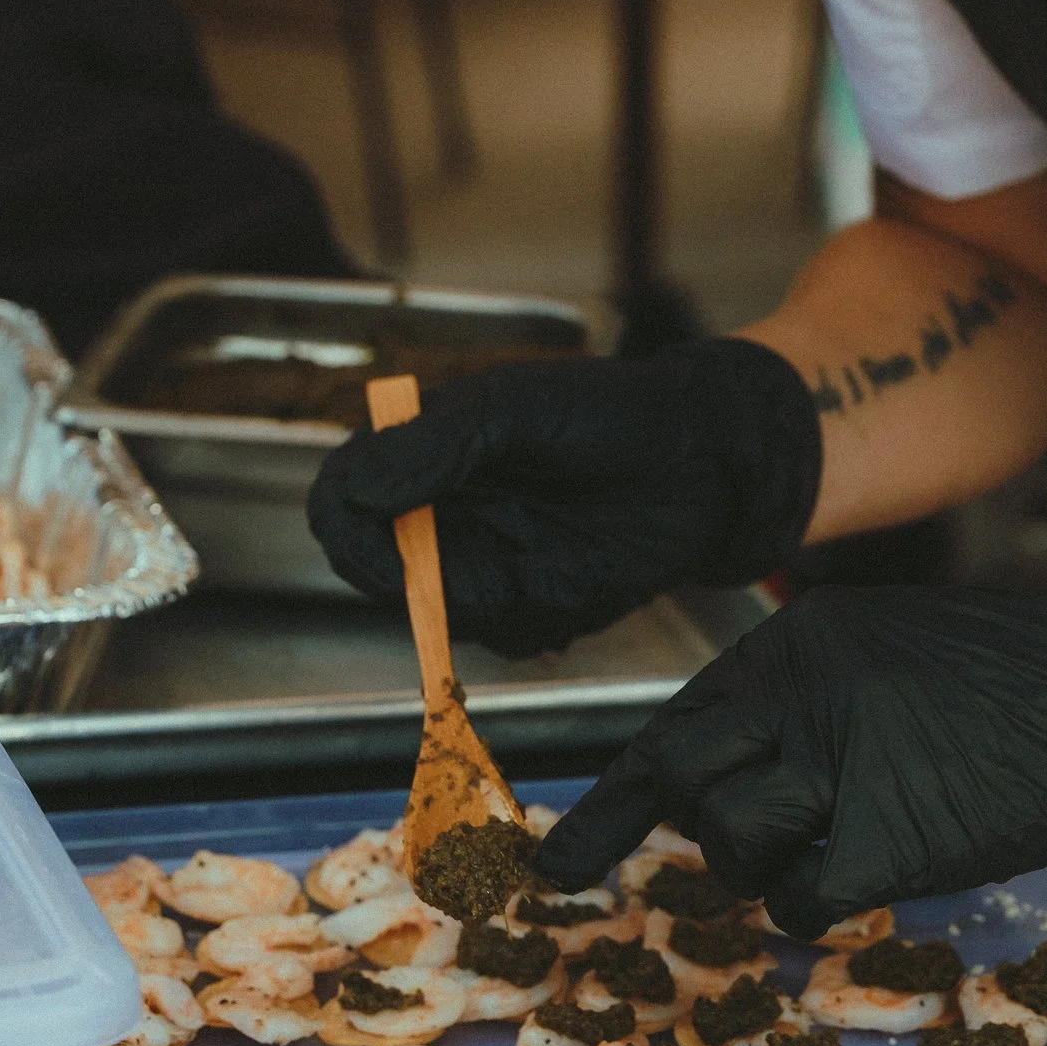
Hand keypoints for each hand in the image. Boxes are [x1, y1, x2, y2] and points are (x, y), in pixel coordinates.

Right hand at [305, 337, 822, 657]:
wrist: (705, 459)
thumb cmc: (612, 413)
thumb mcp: (513, 409)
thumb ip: (432, 447)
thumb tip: (354, 492)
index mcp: (423, 455)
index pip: (342, 500)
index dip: (346, 524)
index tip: (379, 533)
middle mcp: (443, 514)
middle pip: (374, 571)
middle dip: (409, 578)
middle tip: (471, 565)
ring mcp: (485, 562)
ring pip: (437, 614)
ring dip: (477, 600)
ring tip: (540, 557)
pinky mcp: (532, 604)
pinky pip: (502, 636)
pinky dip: (530, 618)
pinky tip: (574, 576)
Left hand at [534, 585, 1046, 935]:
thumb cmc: (1019, 675)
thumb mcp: (887, 646)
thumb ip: (804, 695)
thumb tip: (730, 765)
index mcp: (794, 645)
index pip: (673, 727)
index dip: (616, 800)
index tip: (566, 858)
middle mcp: (799, 698)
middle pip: (680, 784)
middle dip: (652, 838)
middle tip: (629, 882)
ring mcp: (838, 768)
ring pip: (732, 847)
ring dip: (763, 866)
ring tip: (827, 848)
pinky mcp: (886, 840)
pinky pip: (803, 901)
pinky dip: (819, 905)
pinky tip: (862, 879)